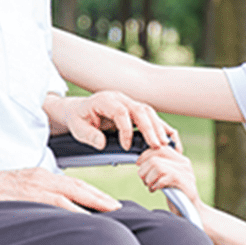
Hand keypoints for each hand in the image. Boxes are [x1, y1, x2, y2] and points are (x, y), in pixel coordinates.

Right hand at [0, 165, 120, 212]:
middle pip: (79, 188)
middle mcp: (45, 180)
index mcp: (45, 177)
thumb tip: (62, 206)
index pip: (76, 184)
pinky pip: (55, 206)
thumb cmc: (0, 187)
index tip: (111, 202)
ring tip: (109, 214)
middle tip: (119, 208)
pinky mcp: (29, 199)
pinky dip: (71, 212)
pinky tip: (83, 220)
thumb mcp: (28, 183)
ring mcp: (37, 189)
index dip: (95, 193)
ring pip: (71, 196)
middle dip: (100, 198)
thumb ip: (45, 192)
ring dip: (91, 204)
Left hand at [49, 91, 181, 152]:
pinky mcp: (134, 109)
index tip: (126, 146)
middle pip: (139, 109)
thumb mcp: (77, 128)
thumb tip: (101, 143)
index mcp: (104, 100)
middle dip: (150, 128)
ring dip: (158, 127)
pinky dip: (159, 126)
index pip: (120, 112)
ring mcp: (128, 102)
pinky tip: (167, 138)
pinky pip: (149, 115)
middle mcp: (119, 98)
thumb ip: (88, 135)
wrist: (79, 109)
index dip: (126, 129)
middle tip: (156, 145)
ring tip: (164, 144)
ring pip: (148, 111)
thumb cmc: (79, 118)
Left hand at [137, 145, 200, 206]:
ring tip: (150, 186)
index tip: (138, 164)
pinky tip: (155, 190)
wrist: (191, 210)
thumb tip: (140, 161)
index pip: (160, 148)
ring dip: (148, 178)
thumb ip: (160, 167)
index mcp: (181, 160)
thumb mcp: (168, 178)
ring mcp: (185, 173)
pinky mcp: (183, 183)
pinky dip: (154, 185)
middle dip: (144, 169)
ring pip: (157, 166)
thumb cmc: (177, 195)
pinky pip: (162, 178)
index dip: (146, 155)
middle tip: (144, 180)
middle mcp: (184, 163)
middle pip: (155, 157)